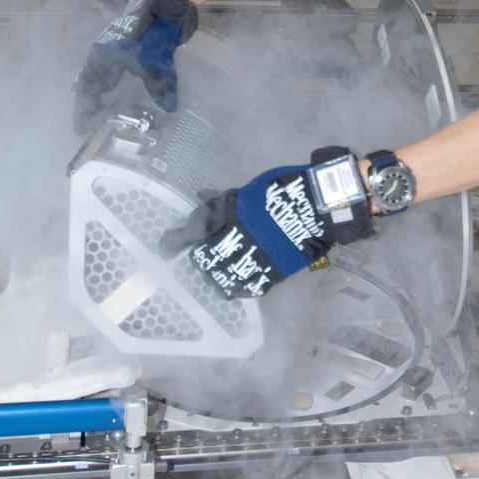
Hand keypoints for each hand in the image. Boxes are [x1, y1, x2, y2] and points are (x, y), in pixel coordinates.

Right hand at [73, 0, 197, 133]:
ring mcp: (110, 47)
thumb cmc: (154, 34)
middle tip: (86, 124)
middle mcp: (101, 52)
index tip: (80, 127)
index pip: (86, 88)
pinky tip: (111, 90)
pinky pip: (108, 68)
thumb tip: (169, 108)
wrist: (163, 7)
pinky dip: (107, 82)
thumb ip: (159, 87)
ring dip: (96, 93)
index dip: (82, 109)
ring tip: (96, 111)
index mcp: (102, 57)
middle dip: (87, 104)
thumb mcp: (156, 64)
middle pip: (89, 83)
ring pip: (97, 75)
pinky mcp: (121, 44)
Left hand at [158, 148, 373, 298]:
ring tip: (218, 270)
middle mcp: (234, 242)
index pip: (189, 235)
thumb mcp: (245, 191)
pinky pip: (245, 287)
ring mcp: (252, 261)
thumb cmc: (278, 192)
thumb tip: (201, 198)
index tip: (164, 249)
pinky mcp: (269, 275)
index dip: (174, 242)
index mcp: (226, 216)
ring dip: (215, 276)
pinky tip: (236, 280)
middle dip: (200, 260)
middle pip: (204, 262)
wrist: (315, 207)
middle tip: (200, 256)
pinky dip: (236, 285)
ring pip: (222, 279)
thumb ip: (221, 200)